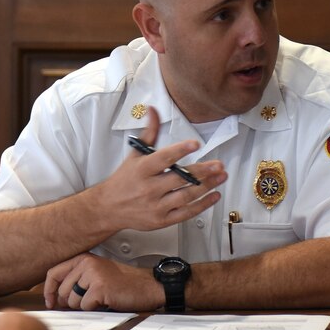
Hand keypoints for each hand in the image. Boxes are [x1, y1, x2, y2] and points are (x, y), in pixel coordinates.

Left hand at [42, 252, 163, 311]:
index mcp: (83, 258)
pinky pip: (85, 307)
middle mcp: (86, 263)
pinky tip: (107, 301)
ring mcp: (93, 274)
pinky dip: (95, 309)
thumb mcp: (96, 274)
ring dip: (85, 306)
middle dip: (72, 303)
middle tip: (89, 301)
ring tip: (101, 299)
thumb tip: (55, 298)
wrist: (147, 286)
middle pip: (63, 291)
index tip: (51, 302)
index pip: (53, 273)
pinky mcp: (99, 288)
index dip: (49, 290)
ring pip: (73, 301)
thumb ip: (76, 279)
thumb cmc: (123, 283)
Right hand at [85, 110, 226, 233]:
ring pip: (186, 196)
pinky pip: (186, 213)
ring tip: (221, 176)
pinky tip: (214, 196)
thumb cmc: (124, 180)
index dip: (180, 150)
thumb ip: (149, 132)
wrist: (109, 208)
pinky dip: (202, 205)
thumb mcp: (135, 154)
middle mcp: (149, 188)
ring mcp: (157, 205)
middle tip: (218, 164)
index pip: (163, 158)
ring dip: (207, 186)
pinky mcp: (162, 219)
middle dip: (202, 171)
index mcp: (142, 169)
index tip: (195, 143)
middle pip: (180, 178)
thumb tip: (153, 110)